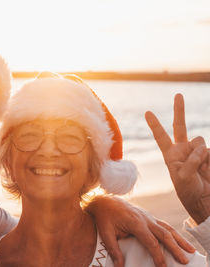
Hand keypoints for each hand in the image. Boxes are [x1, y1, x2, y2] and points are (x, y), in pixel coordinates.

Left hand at [86, 195, 194, 266]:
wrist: (104, 200)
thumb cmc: (104, 217)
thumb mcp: (106, 233)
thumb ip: (114, 249)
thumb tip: (119, 266)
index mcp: (135, 223)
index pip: (151, 242)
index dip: (158, 255)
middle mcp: (145, 218)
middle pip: (164, 234)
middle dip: (175, 248)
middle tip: (184, 261)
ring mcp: (148, 216)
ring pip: (167, 228)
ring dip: (179, 239)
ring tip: (191, 250)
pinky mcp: (148, 216)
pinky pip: (163, 224)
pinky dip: (172, 233)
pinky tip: (178, 240)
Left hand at [146, 93, 209, 223]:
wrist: (203, 198)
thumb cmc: (187, 189)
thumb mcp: (182, 177)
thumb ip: (190, 161)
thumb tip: (201, 149)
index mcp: (170, 154)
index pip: (161, 136)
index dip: (155, 124)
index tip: (147, 112)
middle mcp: (182, 149)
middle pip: (180, 126)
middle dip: (179, 110)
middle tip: (178, 94)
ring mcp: (196, 150)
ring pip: (199, 141)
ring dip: (198, 155)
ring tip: (197, 169)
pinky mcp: (208, 154)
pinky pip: (209, 151)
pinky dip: (207, 161)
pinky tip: (205, 170)